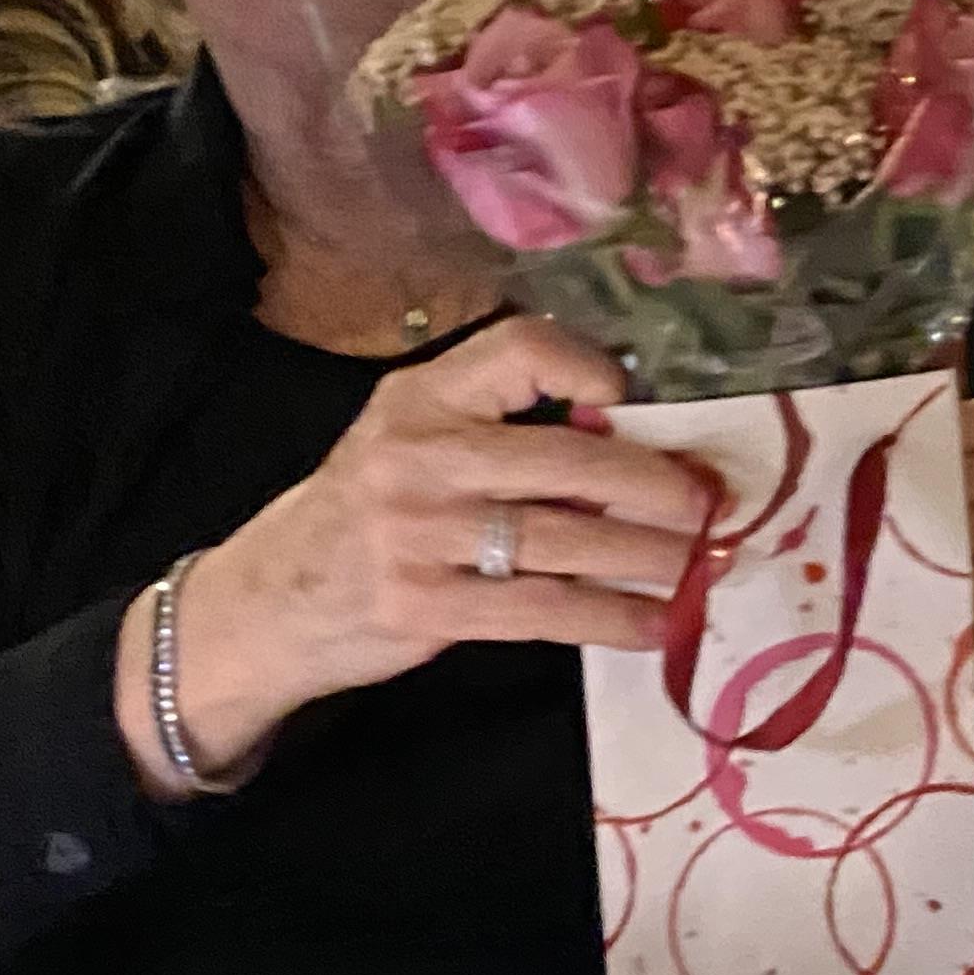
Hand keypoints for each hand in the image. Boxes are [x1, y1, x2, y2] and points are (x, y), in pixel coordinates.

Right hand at [132, 318, 707, 792]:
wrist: (264, 605)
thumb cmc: (360, 513)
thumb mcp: (406, 442)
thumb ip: (493, 429)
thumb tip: (625, 438)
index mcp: (421, 397)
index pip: (518, 350)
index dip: (586, 367)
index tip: (635, 400)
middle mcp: (420, 456)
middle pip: (566, 460)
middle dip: (652, 482)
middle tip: (709, 499)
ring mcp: (421, 534)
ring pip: (565, 541)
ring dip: (648, 556)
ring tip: (702, 565)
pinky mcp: (428, 606)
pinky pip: (543, 610)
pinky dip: (610, 618)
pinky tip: (656, 624)